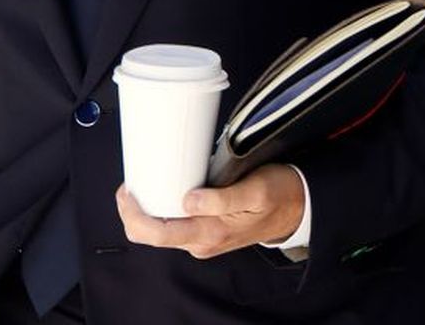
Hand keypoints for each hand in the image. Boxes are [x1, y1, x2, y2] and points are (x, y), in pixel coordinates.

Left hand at [115, 164, 305, 258]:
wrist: (297, 207)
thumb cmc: (277, 195)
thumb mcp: (254, 190)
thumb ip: (221, 198)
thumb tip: (188, 199)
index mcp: (210, 233)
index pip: (156, 233)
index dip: (133, 214)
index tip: (127, 191)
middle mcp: (202, 241)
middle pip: (152, 234)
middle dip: (134, 211)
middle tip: (130, 185)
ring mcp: (202, 238)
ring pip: (161, 229)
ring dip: (147, 209)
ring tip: (143, 183)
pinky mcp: (205, 230)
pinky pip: (173, 224)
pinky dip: (161, 208)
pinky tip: (161, 190)